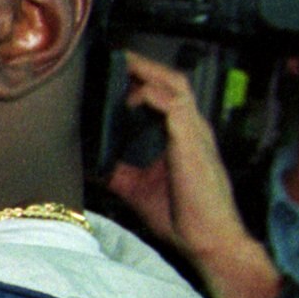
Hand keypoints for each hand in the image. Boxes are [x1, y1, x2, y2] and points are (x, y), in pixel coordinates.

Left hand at [101, 53, 282, 297]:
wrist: (209, 239)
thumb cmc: (183, 217)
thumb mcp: (138, 189)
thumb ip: (117, 172)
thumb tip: (88, 164)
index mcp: (184, 136)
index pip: (167, 94)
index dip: (144, 79)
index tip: (116, 72)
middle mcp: (192, 128)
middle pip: (173, 80)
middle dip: (145, 66)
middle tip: (117, 58)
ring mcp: (195, 132)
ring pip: (174, 85)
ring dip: (147, 72)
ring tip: (121, 65)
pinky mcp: (191, 140)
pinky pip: (172, 105)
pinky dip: (149, 96)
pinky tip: (130, 99)